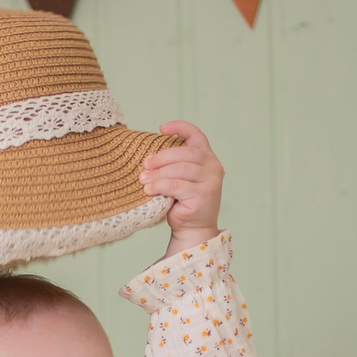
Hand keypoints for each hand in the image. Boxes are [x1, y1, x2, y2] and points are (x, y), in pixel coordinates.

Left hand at [139, 121, 223, 251]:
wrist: (192, 228)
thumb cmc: (182, 202)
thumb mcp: (179, 178)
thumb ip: (173, 165)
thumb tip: (148, 158)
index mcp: (207, 157)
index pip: (196, 135)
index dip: (179, 128)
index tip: (161, 128)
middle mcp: (213, 166)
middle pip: (184, 153)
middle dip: (161, 158)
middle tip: (145, 165)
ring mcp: (211, 181)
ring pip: (180, 169)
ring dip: (158, 173)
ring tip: (144, 179)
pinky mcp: (204, 195)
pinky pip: (177, 185)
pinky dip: (160, 185)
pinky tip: (150, 189)